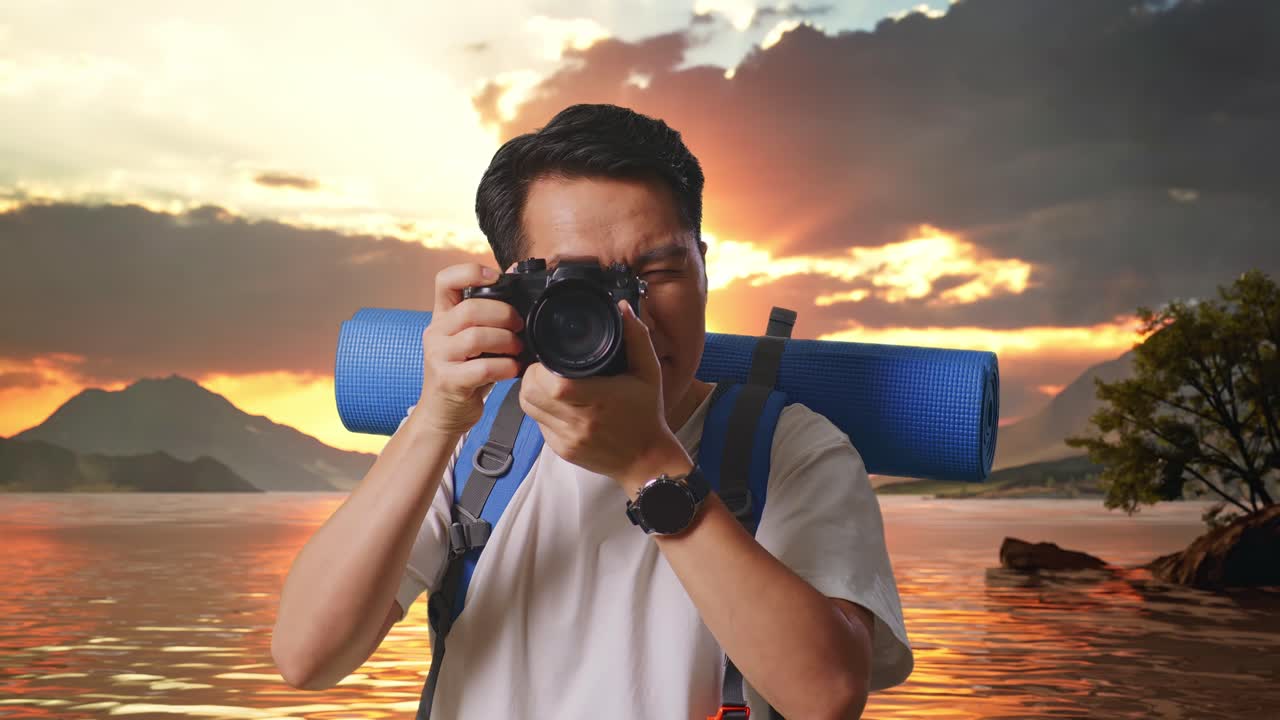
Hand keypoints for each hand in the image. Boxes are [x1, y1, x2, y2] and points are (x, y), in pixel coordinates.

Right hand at [415, 262, 522, 435]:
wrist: (443, 414)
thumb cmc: (464, 373)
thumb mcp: (472, 340)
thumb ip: (487, 312)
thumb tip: (514, 273)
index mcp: (441, 317)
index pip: (445, 280)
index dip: (470, 272)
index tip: (495, 277)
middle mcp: (435, 333)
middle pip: (470, 308)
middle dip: (504, 314)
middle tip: (519, 326)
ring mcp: (439, 357)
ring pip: (476, 337)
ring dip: (506, 341)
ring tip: (517, 349)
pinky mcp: (448, 381)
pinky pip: (483, 368)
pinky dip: (505, 367)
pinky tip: (513, 370)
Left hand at [518, 299, 688, 491]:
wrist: (647, 460)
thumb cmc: (647, 414)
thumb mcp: (649, 372)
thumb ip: (637, 338)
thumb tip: (623, 309)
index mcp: (600, 400)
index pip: (554, 385)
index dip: (541, 368)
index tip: (550, 358)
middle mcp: (581, 423)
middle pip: (531, 394)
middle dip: (531, 375)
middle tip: (545, 366)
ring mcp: (568, 439)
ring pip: (528, 408)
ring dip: (531, 390)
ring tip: (547, 381)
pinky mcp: (561, 450)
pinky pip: (537, 424)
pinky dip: (540, 409)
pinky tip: (556, 402)